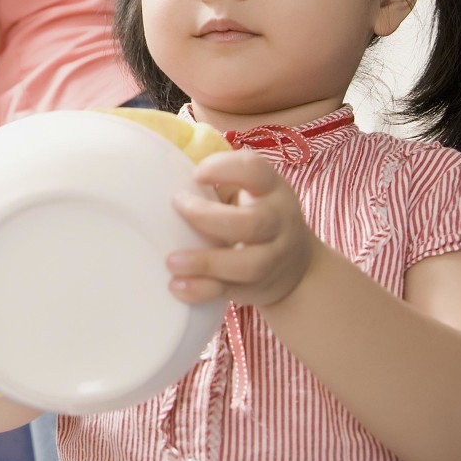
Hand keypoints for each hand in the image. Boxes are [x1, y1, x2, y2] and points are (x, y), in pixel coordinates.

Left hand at [165, 150, 315, 306]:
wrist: (297, 268)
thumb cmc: (257, 215)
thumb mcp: (249, 191)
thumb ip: (219, 183)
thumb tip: (164, 175)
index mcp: (272, 189)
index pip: (256, 171)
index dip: (226, 169)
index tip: (196, 174)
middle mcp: (278, 222)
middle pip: (253, 223)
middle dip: (208, 218)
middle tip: (177, 206)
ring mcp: (272, 258)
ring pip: (248, 264)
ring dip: (206, 263)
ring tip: (172, 261)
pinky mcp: (256, 286)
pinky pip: (230, 291)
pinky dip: (202, 290)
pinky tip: (177, 286)